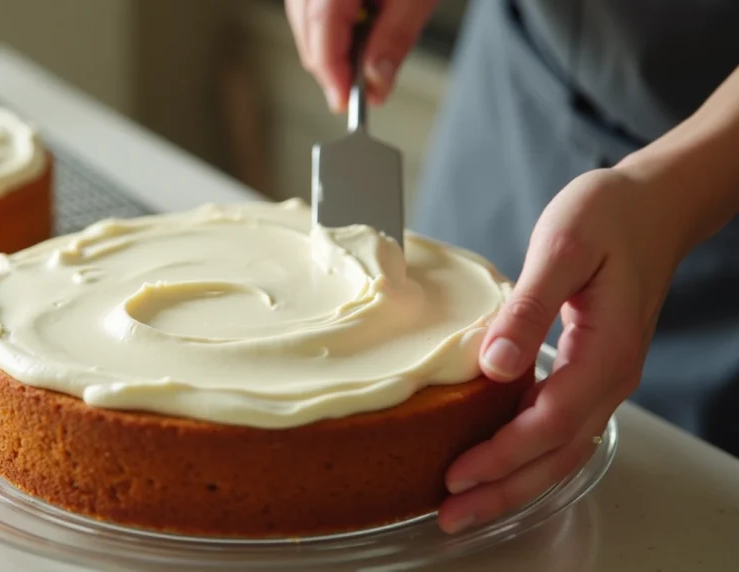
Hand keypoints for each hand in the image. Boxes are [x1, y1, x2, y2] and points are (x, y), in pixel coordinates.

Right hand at [285, 0, 437, 112]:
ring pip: (306, 26)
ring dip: (335, 50)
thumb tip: (375, 81)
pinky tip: (362, 32)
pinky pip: (313, 12)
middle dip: (336, 68)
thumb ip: (395, 37)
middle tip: (371, 87)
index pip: (320, 31)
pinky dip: (334, 31)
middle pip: (308, 33)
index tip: (344, 102)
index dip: (331, 74)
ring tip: (372, 55)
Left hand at [437, 167, 687, 533]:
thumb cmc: (608, 217)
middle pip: (556, 454)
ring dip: (513, 482)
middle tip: (449, 516)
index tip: (456, 475)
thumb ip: (528, 309)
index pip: (550, 423)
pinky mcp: (590, 372)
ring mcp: (604, 380)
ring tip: (465, 505)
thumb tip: (495, 366)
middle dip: (503, 490)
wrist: (650, 206)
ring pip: (560, 450)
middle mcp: (612, 378)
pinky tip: (494, 461)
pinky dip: (527, 454)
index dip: (502, 455)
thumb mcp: (563, 248)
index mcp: (608, 352)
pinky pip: (560, 428)